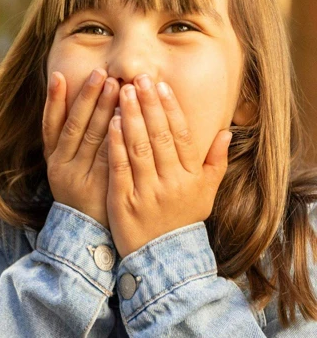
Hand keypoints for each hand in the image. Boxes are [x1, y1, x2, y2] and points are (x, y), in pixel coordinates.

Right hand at [43, 68, 119, 229]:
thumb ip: (76, 141)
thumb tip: (87, 105)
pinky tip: (125, 119)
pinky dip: (117, 136)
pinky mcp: (100, 187)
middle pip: (74, 126)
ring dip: (103, 110)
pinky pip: (110, 156)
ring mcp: (81, 178)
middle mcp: (63, 167)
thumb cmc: (84, 195)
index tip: (58, 76)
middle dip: (87, 98)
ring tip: (116, 86)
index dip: (53, 101)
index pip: (50, 125)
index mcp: (54, 161)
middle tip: (101, 73)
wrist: (89, 235)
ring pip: (92, 138)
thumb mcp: (70, 170)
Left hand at [107, 76, 231, 258]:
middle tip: (137, 78)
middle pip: (158, 136)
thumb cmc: (182, 221)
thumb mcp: (205, 194)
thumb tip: (226, 132)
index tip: (160, 85)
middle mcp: (171, 182)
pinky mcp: (124, 202)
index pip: (180, 135)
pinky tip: (111, 123)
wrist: (162, 259)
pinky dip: (116, 144)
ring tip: (122, 92)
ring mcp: (147, 192)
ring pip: (139, 148)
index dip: (170, 108)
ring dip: (131, 117)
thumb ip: (215, 163)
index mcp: (190, 177)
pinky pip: (120, 168)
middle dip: (148, 105)